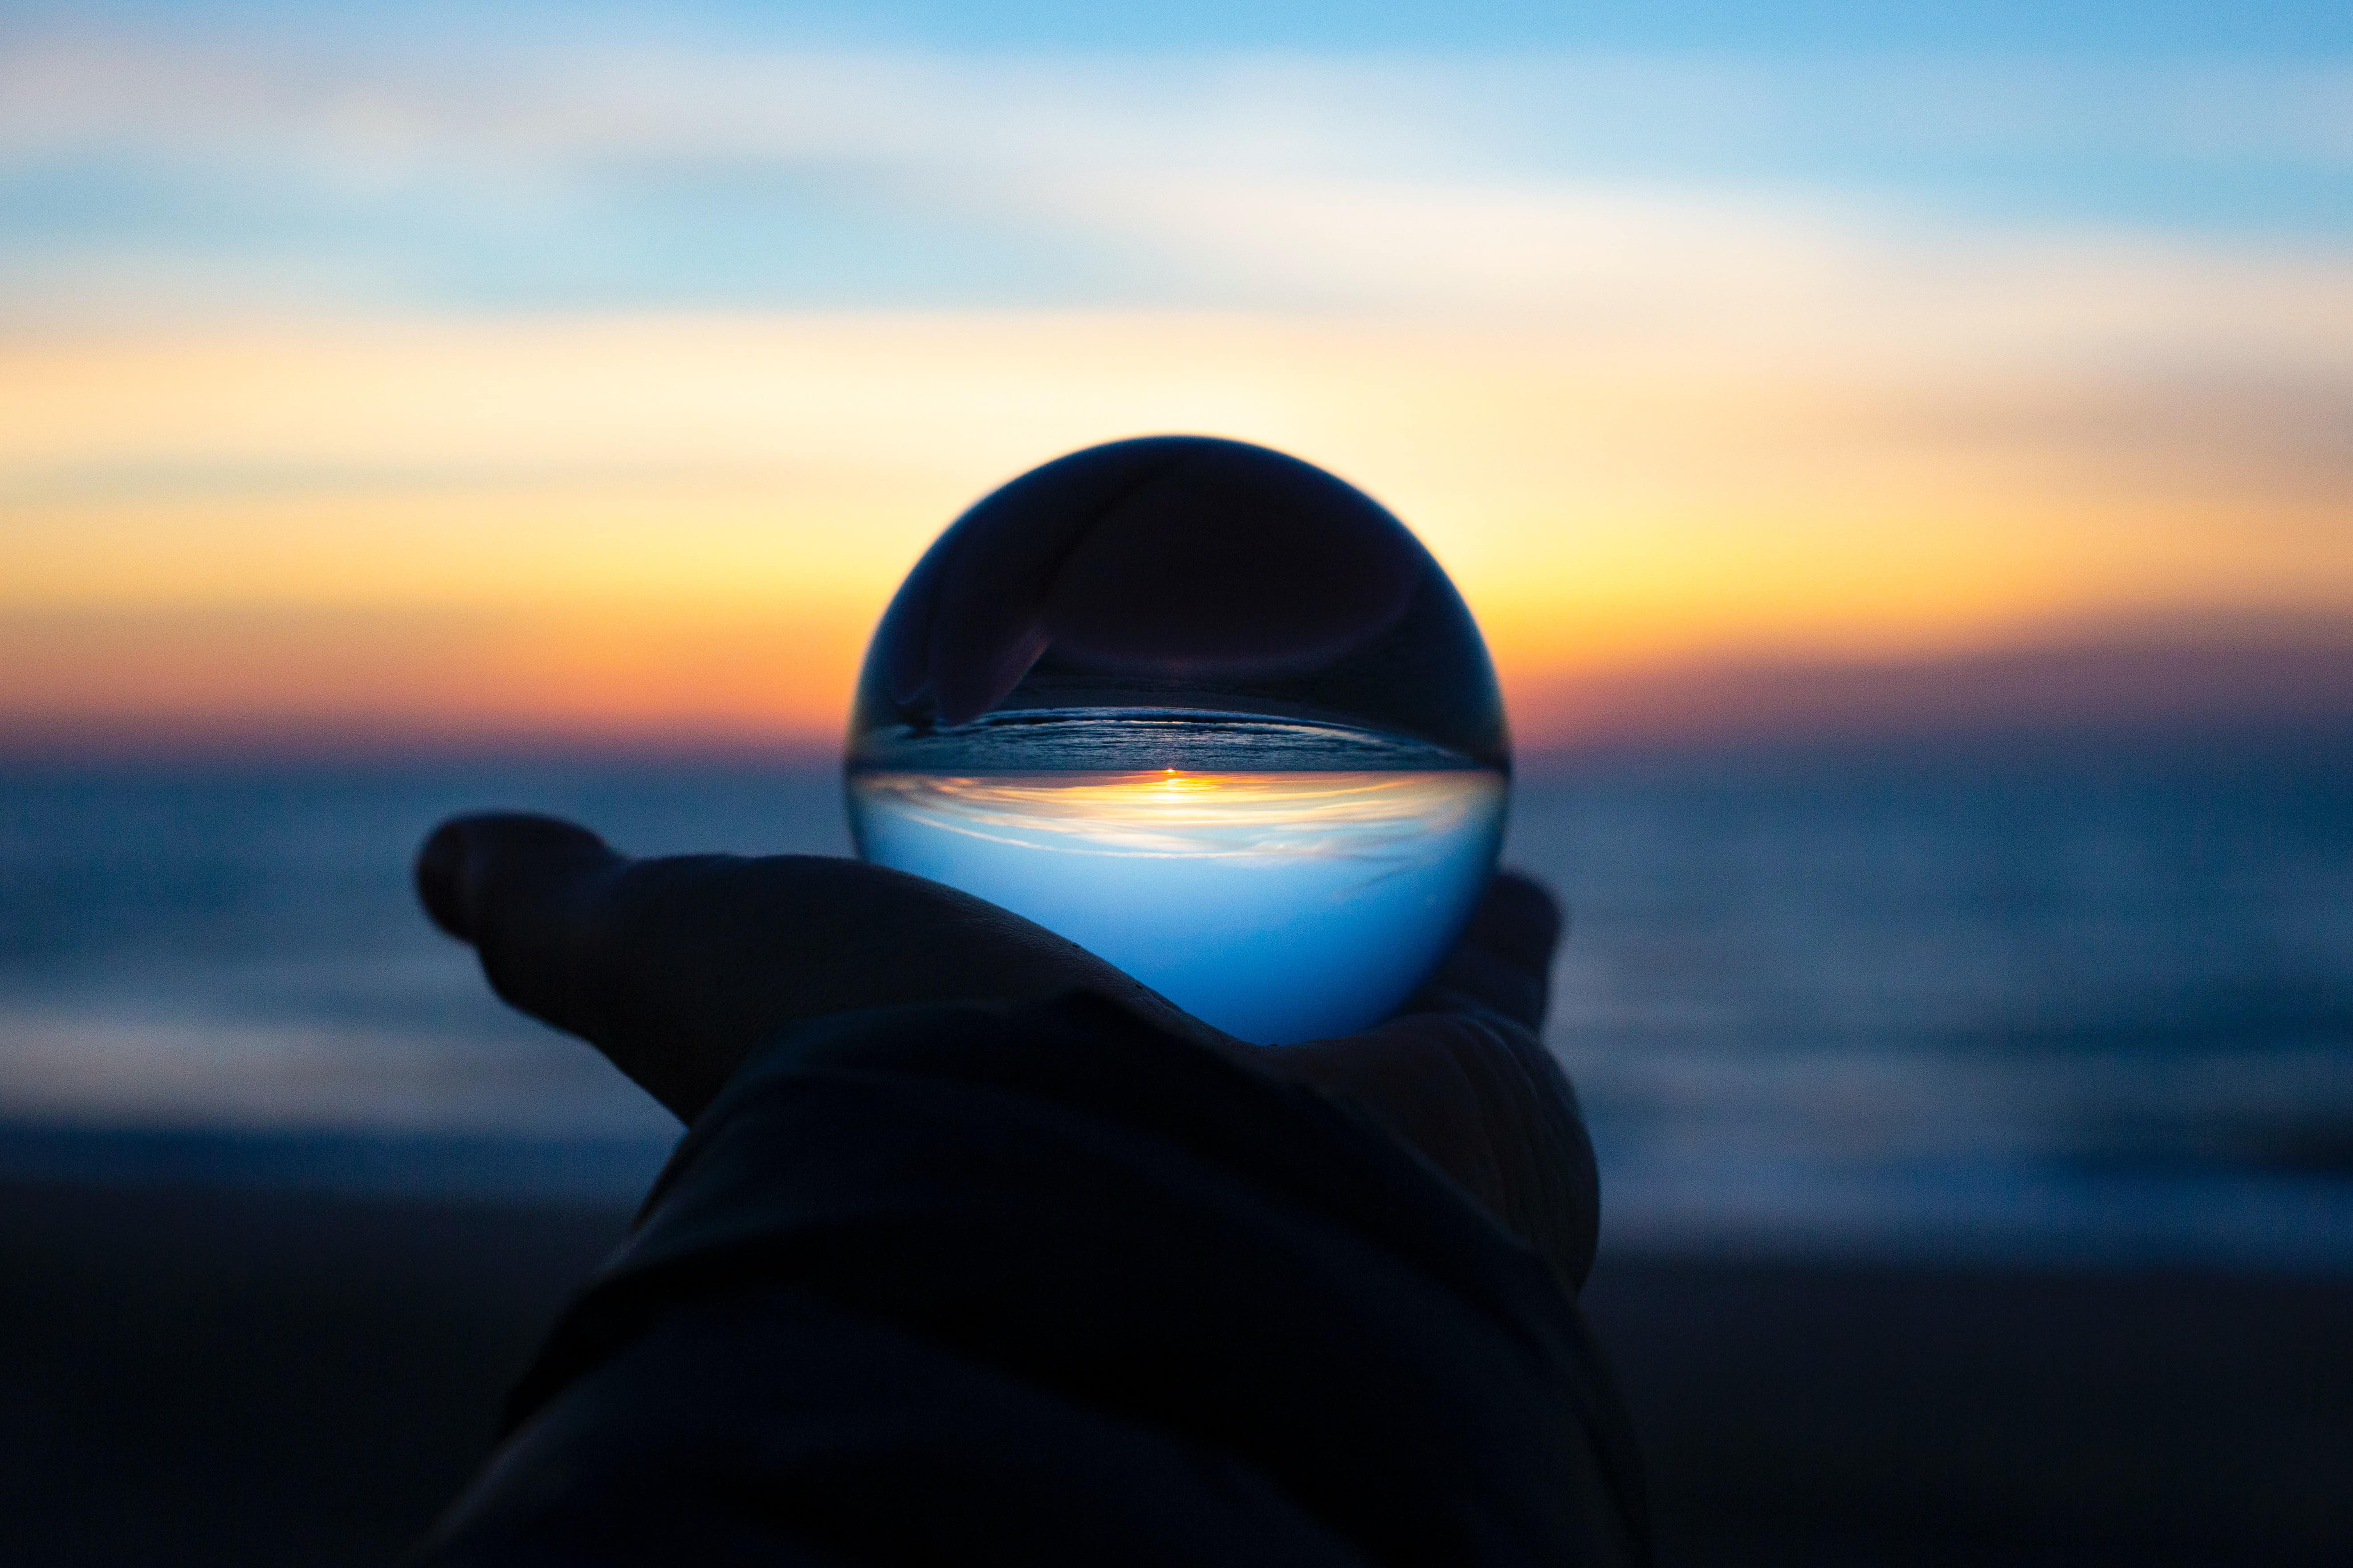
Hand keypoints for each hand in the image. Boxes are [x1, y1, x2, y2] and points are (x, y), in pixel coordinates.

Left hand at [416, 814, 1598, 1287]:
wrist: (1112, 1217)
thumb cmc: (884, 1087)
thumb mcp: (686, 967)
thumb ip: (574, 922)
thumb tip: (444, 863)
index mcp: (1028, 1116)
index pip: (1033, 1008)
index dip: (1030, 937)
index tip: (1035, 865)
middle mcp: (1190, 1145)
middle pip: (1217, 1018)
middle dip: (1239, 949)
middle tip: (1240, 829)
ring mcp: (1345, 1146)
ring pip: (1380, 1011)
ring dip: (1398, 929)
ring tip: (1414, 811)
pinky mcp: (1484, 1127)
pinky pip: (1498, 975)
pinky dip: (1502, 900)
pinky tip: (1500, 804)